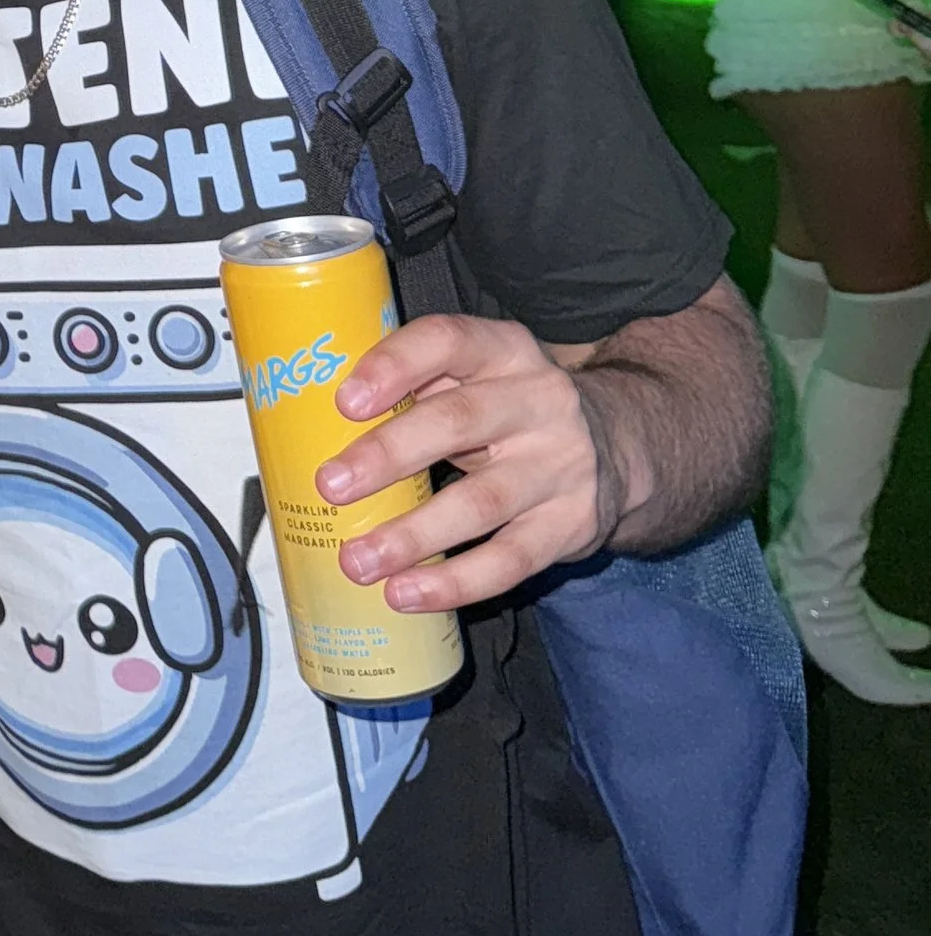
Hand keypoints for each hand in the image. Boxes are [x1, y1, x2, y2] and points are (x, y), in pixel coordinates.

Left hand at [314, 310, 619, 611]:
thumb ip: (418, 383)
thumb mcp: (479, 374)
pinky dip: (455, 581)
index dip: (395, 366)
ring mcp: (560, 466)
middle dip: (389, 455)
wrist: (620, 447)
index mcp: (503, 350)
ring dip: (413, 536)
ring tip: (357, 561)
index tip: (345, 401)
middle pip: (459, 422)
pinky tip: (407, 593)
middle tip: (330, 486)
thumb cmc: (511, 407)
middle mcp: (538, 401)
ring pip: (480, 502)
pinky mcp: (570, 526)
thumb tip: (316, 418)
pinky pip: (509, 560)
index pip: (447, 341)